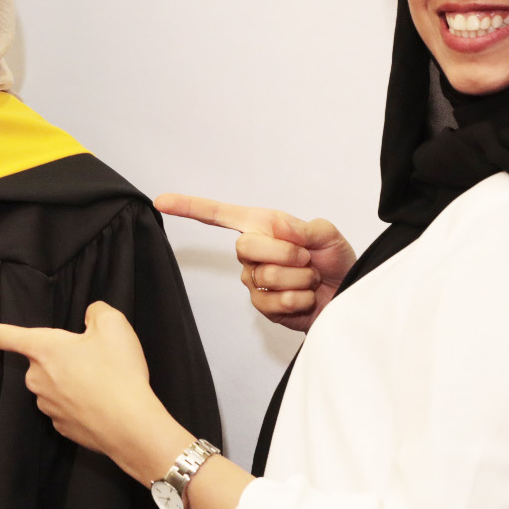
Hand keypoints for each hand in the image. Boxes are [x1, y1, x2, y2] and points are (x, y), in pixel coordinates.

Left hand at [0, 301, 185, 484]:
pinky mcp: (60, 427)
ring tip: (108, 382)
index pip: (0, 335)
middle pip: (44, 360)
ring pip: (57, 383)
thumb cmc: (120, 373)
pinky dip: (83, 402)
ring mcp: (46, 406)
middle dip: (66, 358)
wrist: (132, 426)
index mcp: (43, 348)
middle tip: (101, 360)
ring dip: (77, 380)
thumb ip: (96, 312)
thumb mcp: (114, 325)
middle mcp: (36, 378)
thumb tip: (90, 317)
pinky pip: (68, 406)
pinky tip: (104, 403)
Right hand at [155, 193, 355, 332]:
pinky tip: (305, 297)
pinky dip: (299, 298)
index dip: (189, 207)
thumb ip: (303, 227)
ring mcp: (253, 281)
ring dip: (299, 279)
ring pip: (265, 277)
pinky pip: (274, 301)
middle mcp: (252, 253)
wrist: (347, 294)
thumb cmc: (336, 261)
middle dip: (285, 252)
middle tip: (306, 258)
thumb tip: (277, 225)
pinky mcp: (263, 306)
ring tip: (309, 279)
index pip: (218, 216)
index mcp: (262, 227)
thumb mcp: (326, 234)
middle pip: (245, 248)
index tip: (161, 201)